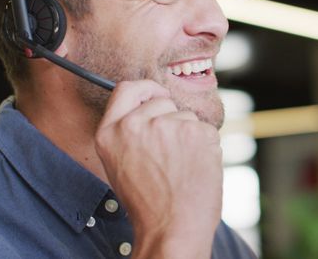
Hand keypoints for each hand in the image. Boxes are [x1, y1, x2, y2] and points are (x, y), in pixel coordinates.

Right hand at [95, 80, 222, 258]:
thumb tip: (152, 107)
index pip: (127, 89)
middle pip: (163, 101)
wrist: (172, 229)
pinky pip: (207, 130)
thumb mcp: (121, 164)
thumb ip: (129, 133)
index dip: (146, 88)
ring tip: (182, 168)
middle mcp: (134, 124)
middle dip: (173, 120)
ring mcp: (165, 126)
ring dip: (191, 137)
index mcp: (110, 132)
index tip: (158, 93)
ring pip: (187, 117)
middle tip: (171, 155)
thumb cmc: (149, 204)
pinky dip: (207, 147)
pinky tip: (197, 169)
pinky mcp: (194, 132)